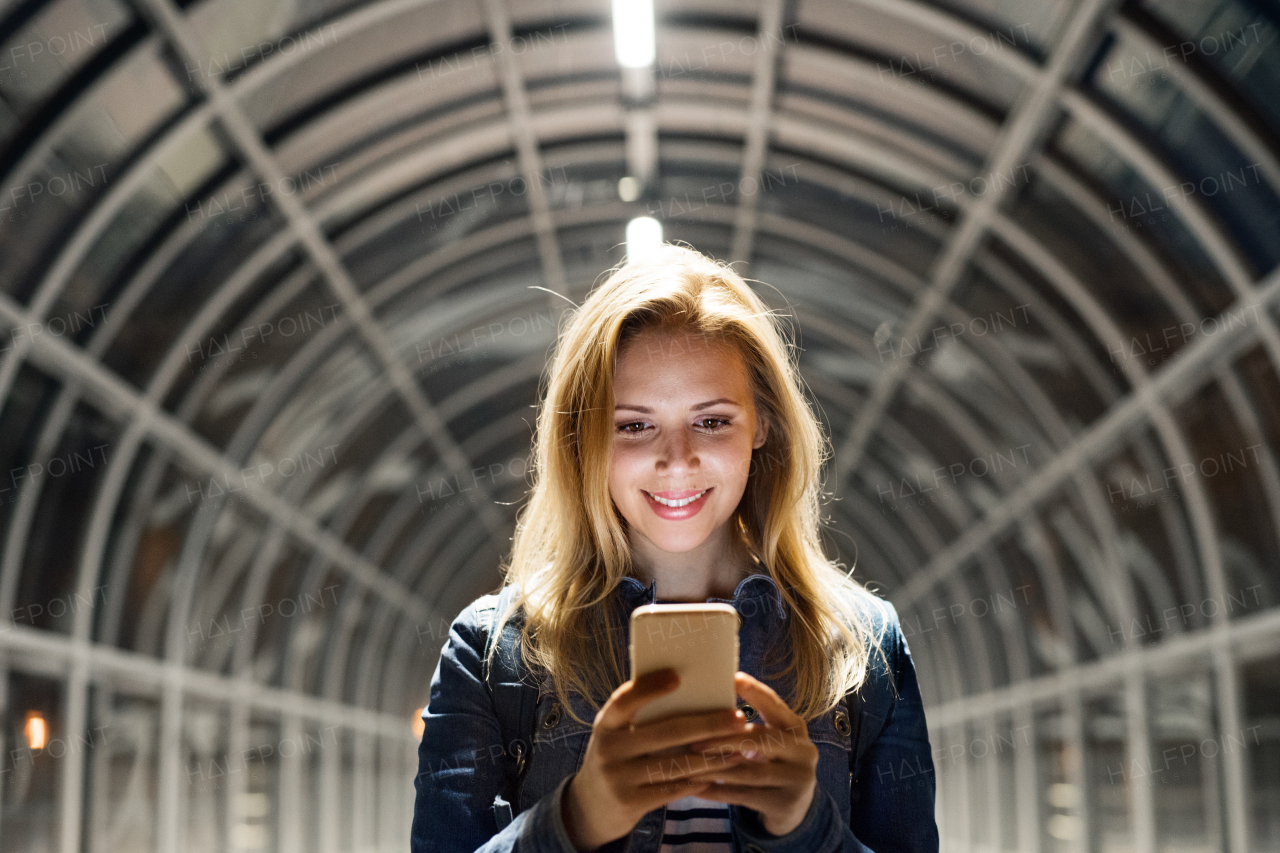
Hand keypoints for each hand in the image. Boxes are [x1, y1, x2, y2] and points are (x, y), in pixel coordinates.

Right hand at [561, 669, 751, 850]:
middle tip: (738, 718)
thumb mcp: (615, 735)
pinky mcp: (630, 803)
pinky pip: (672, 789)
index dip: (649, 688)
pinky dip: (697, 781)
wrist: (588, 808)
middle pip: (666, 732)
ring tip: (739, 750)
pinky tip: (717, 774)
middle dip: (707, 724)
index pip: (624, 700)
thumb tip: (686, 692)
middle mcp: (608, 749)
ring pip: (675, 764)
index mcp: (605, 724)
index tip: (678, 677)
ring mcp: (618, 778)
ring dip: (712, 757)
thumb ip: (639, 718)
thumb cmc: (615, 758)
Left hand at [683, 672, 818, 836]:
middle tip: (695, 738)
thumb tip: (707, 700)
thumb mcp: (772, 740)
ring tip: (688, 763)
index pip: (775, 705)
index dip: (755, 692)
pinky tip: (696, 788)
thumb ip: (750, 724)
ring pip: (750, 771)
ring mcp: (796, 780)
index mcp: (797, 728)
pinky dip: (718, 791)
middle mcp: (803, 752)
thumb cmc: (773, 761)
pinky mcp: (785, 804)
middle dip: (725, 737)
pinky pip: (744, 797)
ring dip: (716, 767)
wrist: (798, 806)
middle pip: (761, 739)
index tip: (732, 678)